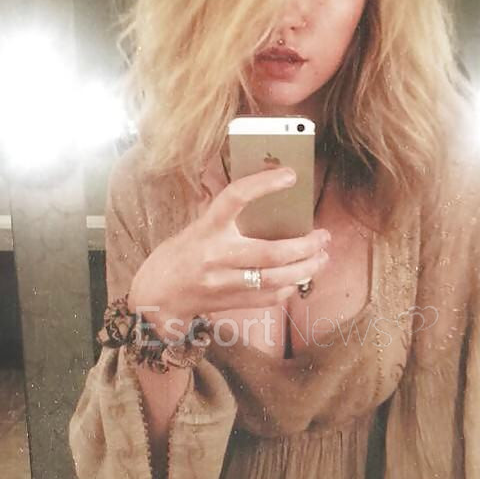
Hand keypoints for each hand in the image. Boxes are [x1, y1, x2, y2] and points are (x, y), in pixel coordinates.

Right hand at [128, 165, 330, 338]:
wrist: (155, 296)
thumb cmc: (179, 256)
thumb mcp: (197, 228)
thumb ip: (227, 220)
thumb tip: (270, 203)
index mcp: (206, 229)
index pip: (235, 197)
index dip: (264, 184)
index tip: (290, 176)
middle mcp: (216, 256)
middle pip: (272, 253)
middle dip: (306, 245)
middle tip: (323, 236)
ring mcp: (224, 283)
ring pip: (276, 279)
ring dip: (307, 269)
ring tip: (322, 258)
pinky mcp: (231, 302)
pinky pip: (269, 297)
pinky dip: (289, 287)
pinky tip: (300, 278)